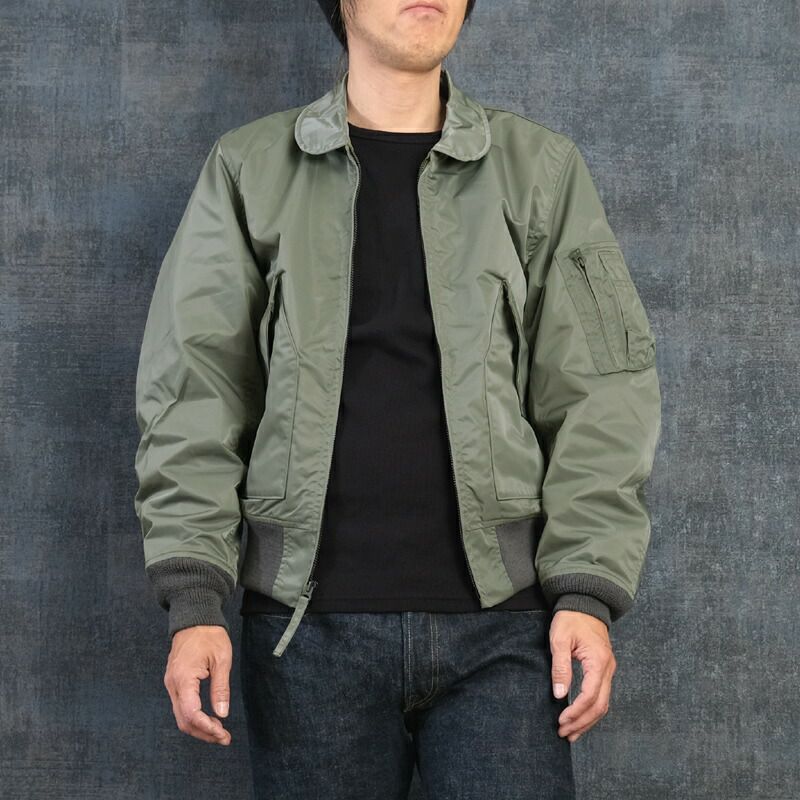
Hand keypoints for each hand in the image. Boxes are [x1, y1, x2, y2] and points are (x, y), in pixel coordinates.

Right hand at [163, 625, 232, 744]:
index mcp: (183, 678)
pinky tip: (209, 718)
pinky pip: (181, 706)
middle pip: (184, 720)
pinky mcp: (174, 682)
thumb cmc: (209, 635)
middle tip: (224, 738)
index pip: (191, 714)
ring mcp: (171, 683)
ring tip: (219, 731)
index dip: (207, 728)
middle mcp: (173, 684)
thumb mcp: (221, 659)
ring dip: (199, 727)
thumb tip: (222, 714)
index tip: (223, 734)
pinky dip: (194, 716)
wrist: (195, 618)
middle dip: (204, 733)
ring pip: (181, 716)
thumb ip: (220, 688)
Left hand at [549, 610, 616, 742]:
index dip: (576, 712)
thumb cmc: (570, 619)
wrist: (584, 603)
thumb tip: (559, 694)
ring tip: (571, 733)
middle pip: (600, 705)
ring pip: (603, 703)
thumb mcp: (560, 639)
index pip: (590, 695)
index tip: (561, 721)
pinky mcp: (604, 670)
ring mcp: (609, 670)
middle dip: (582, 722)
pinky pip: (601, 695)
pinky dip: (591, 710)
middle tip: (564, 733)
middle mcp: (608, 668)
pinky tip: (580, 718)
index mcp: (598, 661)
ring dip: (587, 720)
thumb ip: (560, 667)